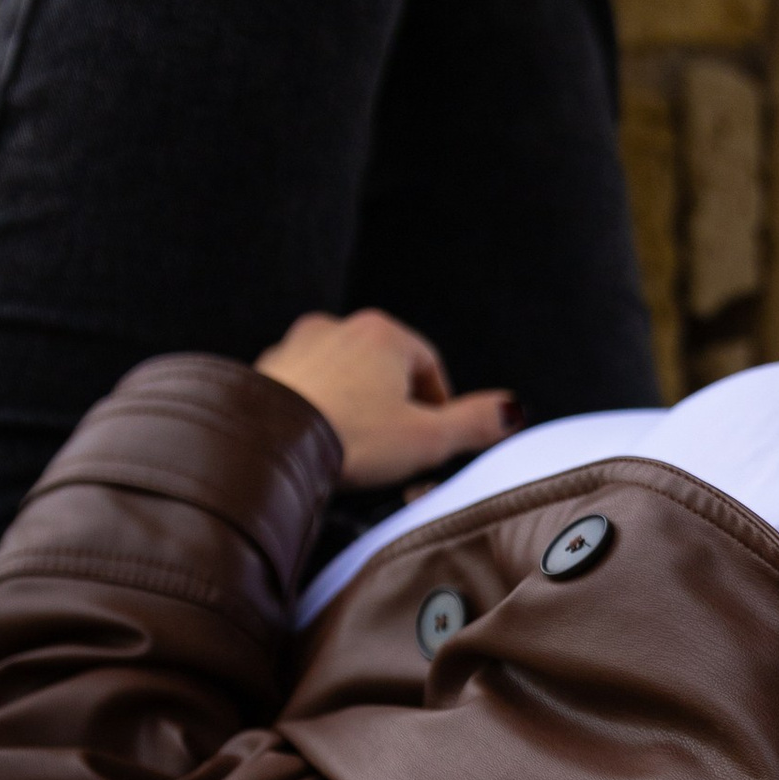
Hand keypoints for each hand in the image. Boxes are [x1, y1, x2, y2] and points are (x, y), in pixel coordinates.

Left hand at [255, 309, 516, 489]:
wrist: (265, 444)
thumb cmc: (347, 438)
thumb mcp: (427, 439)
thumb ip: (474, 423)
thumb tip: (512, 411)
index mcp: (383, 333)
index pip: (429, 366)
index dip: (439, 407)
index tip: (436, 439)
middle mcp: (338, 328)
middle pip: (384, 371)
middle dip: (395, 409)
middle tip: (398, 451)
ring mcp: (297, 347)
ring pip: (343, 380)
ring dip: (355, 409)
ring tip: (358, 450)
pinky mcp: (265, 372)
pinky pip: (307, 392)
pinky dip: (318, 413)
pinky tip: (320, 444)